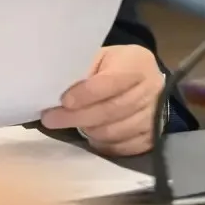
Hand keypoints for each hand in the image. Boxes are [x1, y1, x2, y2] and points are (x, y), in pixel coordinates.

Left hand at [40, 44, 165, 156]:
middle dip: (77, 116)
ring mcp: (154, 116)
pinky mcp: (152, 137)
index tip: (63, 100)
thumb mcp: (102, 57)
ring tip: (71, 125)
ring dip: (88, 131)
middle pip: (111, 110)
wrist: (145, 79)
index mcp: (137, 64)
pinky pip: (123, 147)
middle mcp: (150, 91)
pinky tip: (90, 137)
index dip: (86, 94)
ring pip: (115, 132)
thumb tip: (58, 91)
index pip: (110, 82)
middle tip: (51, 119)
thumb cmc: (117, 65)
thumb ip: (85, 71)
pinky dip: (103, 144)